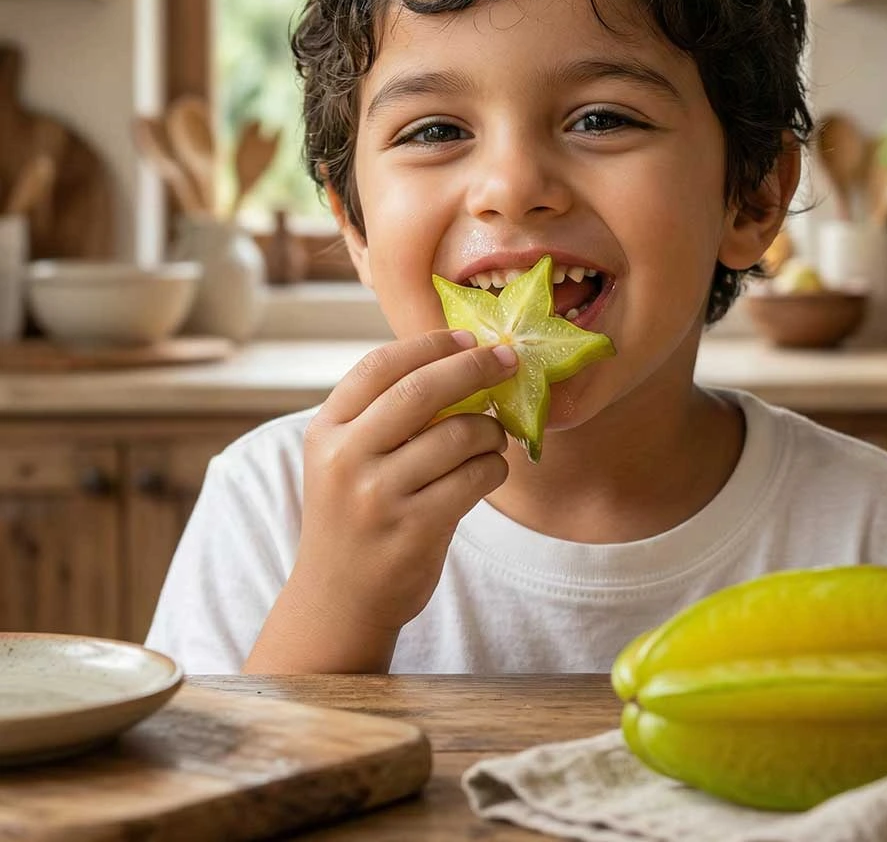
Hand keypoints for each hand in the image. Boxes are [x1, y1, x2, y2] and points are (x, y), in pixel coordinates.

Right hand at [243, 329, 517, 673]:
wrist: (338, 602)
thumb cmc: (355, 517)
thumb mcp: (345, 460)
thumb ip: (384, 416)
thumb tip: (458, 362)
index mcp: (326, 431)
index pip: (378, 366)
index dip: (428, 344)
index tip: (466, 337)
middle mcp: (346, 459)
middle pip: (421, 390)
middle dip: (473, 367)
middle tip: (506, 360)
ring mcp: (378, 496)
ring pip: (459, 435)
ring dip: (491, 429)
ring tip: (494, 436)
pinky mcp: (414, 529)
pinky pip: (475, 478)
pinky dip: (494, 467)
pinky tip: (491, 470)